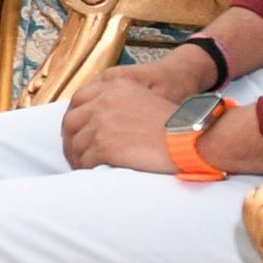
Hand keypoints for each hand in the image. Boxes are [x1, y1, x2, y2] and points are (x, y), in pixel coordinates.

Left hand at [62, 66, 183, 172]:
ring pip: (76, 144)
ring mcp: (101, 123)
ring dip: (78, 158)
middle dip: (70, 140)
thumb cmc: (177, 125)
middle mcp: (104, 101)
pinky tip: (94, 175)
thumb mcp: (145, 100)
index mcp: (114, 86)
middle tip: (75, 155)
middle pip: (71, 122)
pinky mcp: (104, 145)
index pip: (79, 100)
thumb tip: (103, 125)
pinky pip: (86, 160)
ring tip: (85, 169)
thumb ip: (121, 105)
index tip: (75, 132)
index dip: (74, 119)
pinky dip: (87, 170)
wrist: (192, 138)